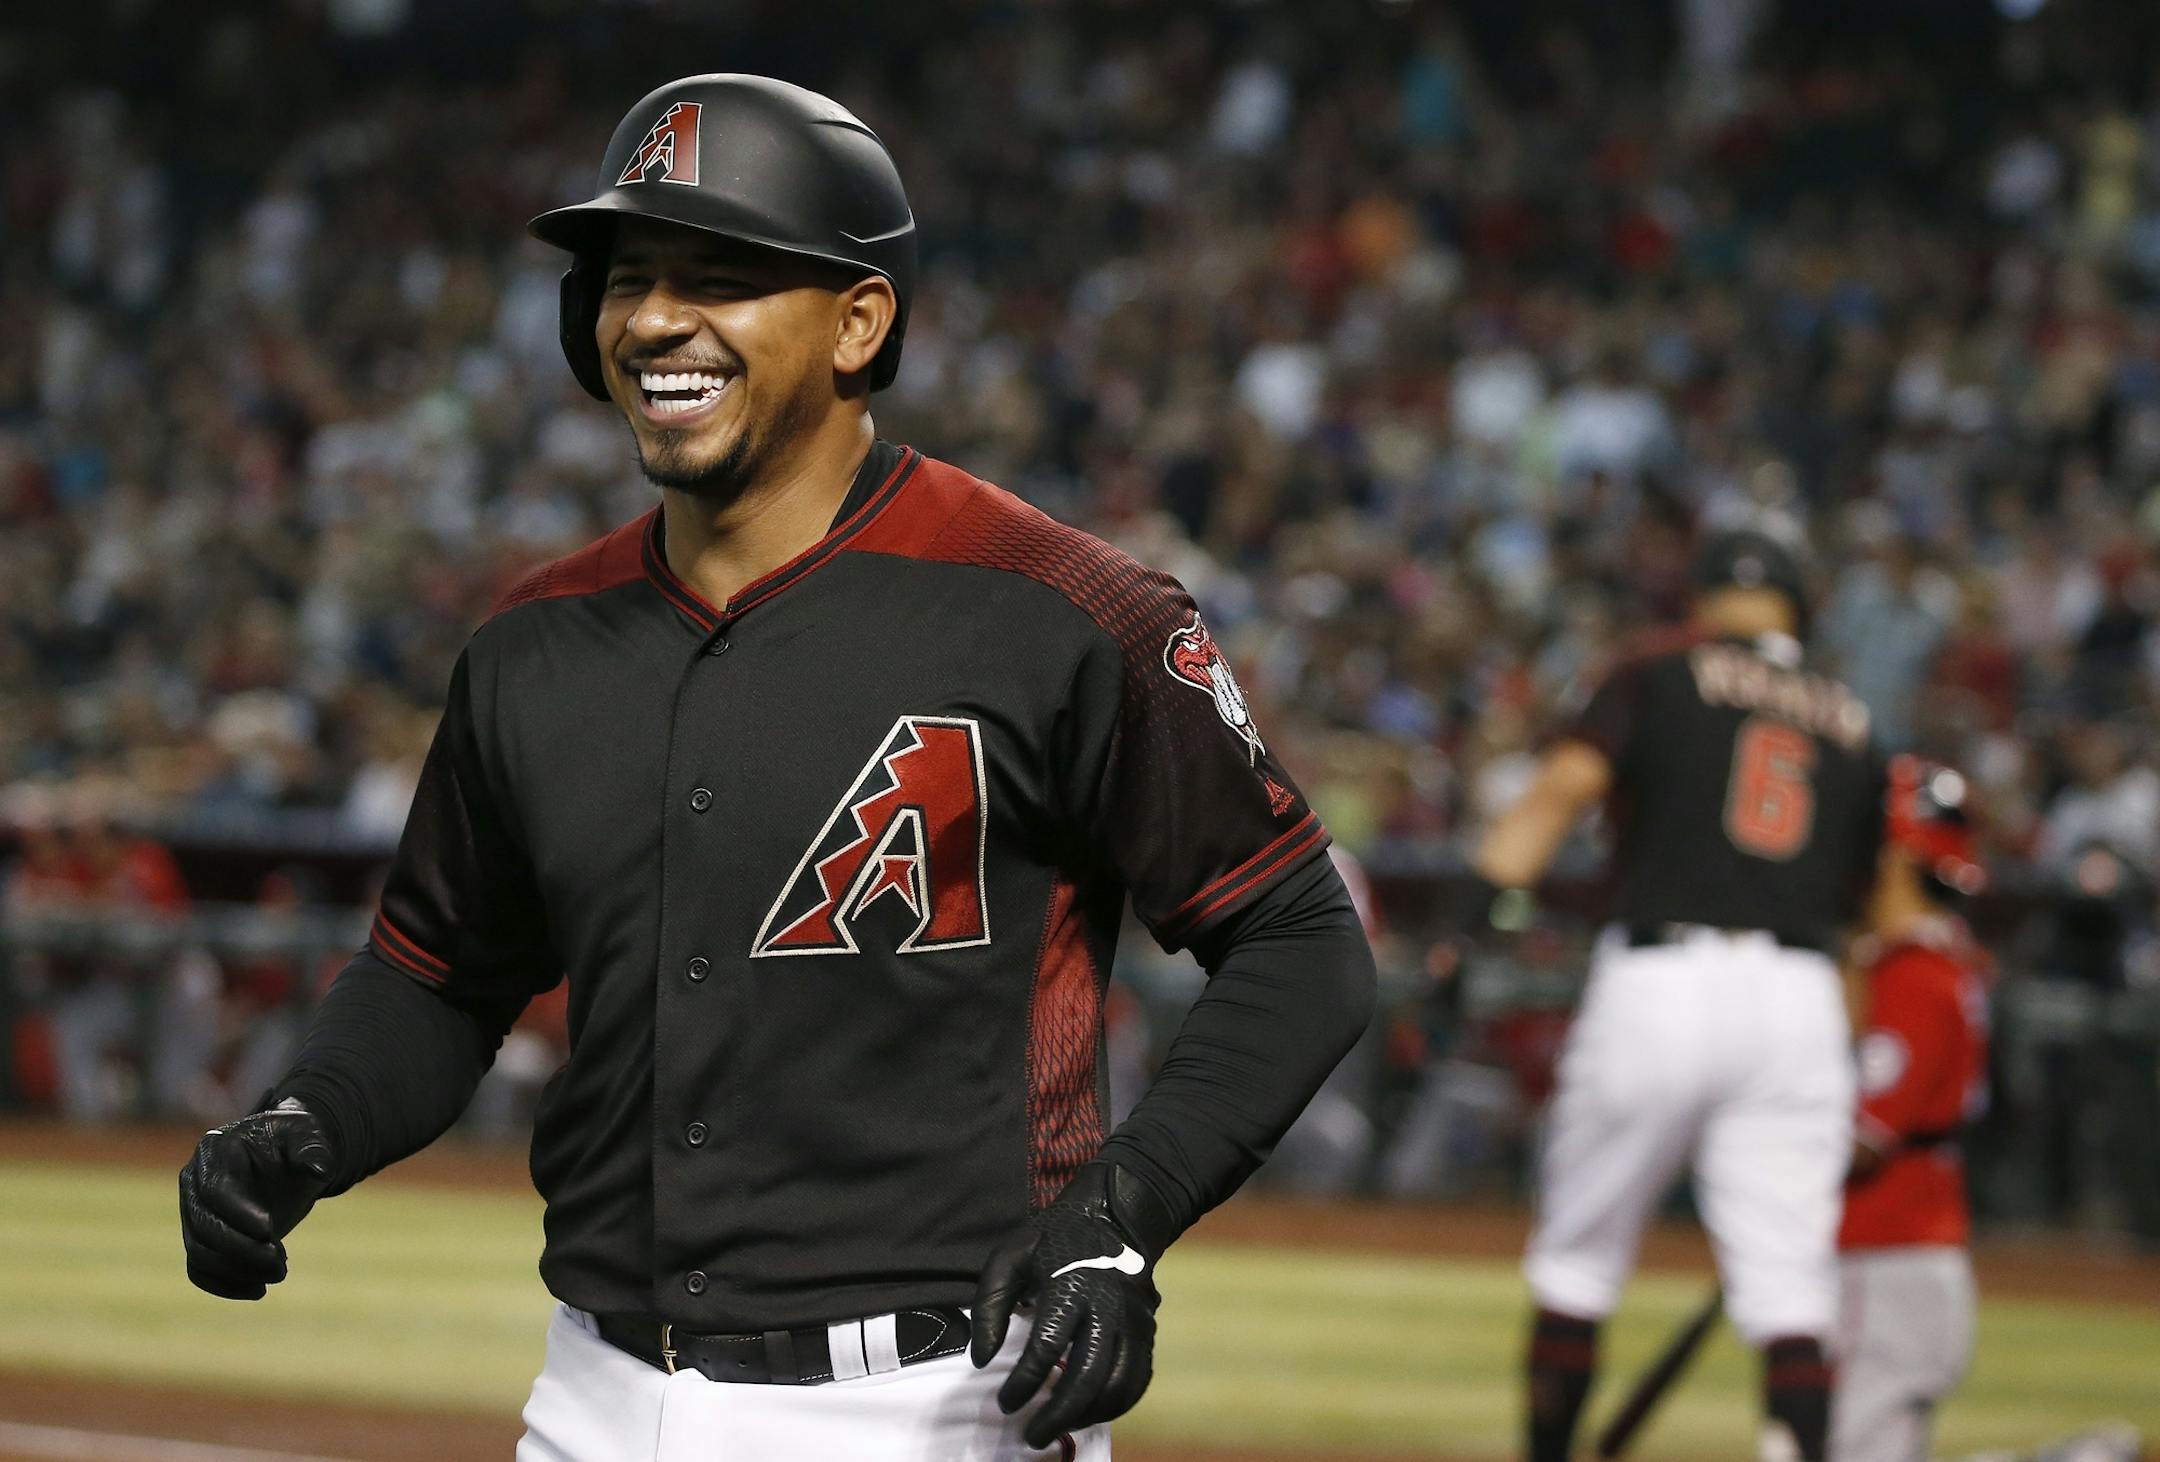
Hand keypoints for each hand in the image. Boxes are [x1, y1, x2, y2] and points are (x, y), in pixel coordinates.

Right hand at [178, 1098, 333, 1299]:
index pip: (216, 1190)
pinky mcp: (201, 1236)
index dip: (239, 1214)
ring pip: (200, 1252)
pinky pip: (200, 1269)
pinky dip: (225, 1285)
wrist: (290, 1156)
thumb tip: (321, 1169)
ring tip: (280, 1272)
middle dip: (242, 1249)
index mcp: (217, 1150)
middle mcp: (195, 1181)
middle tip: (281, 1261)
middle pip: (204, 1226)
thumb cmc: (297, 1140)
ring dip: (238, 1270)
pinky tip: (258, 1290)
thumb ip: (313, 1149)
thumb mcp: (309, 1135)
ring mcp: (193, 1211)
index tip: (270, 1230)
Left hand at [970, 1162, 1169, 1448]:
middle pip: (1087, 1375)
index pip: (1046, 1348)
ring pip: (1116, 1384)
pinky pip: (1137, 1379)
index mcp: (1069, 1286)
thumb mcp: (1010, 1255)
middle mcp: (1107, 1307)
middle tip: (1031, 1436)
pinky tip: (1089, 1414)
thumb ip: (990, 1304)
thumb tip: (983, 1359)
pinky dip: (1115, 1406)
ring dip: (1086, 1415)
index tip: (1005, 1404)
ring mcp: (1132, 1321)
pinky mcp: (1146, 1331)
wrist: (1115, 1216)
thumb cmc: (1054, 1238)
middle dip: (1057, 1414)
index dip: (1023, 1384)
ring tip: (1057, 1429)